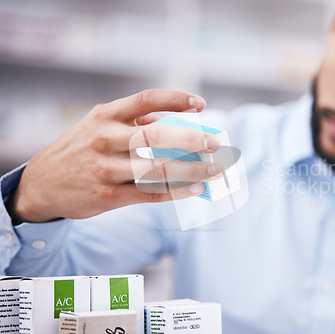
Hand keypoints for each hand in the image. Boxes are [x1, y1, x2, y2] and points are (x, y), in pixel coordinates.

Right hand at [12, 89, 221, 221]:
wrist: (41, 185)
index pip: (145, 100)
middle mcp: (105, 139)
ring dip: (192, 170)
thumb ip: (133, 119)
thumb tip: (174, 119)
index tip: (201, 105)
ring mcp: (106, 170)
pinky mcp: (109, 197)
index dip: (176, 100)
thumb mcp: (97, 123)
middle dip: (192, 140)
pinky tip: (196, 188)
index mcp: (105, 116)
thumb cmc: (80, 148)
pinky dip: (177, 191)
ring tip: (215, 169)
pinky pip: (150, 193)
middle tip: (215, 144)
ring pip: (158, 169)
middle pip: (156, 137)